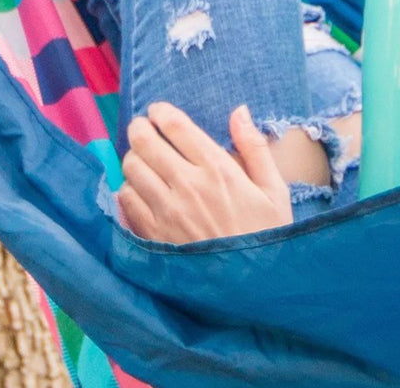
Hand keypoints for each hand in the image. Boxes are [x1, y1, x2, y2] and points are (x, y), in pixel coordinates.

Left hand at [117, 102, 292, 242]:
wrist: (251, 288)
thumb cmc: (267, 235)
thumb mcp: (274, 190)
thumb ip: (254, 146)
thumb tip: (239, 111)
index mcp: (217, 168)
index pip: (175, 125)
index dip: (160, 111)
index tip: (157, 111)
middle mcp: (187, 185)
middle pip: (144, 141)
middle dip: (140, 128)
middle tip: (143, 128)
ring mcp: (166, 211)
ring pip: (130, 168)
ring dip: (134, 158)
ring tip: (144, 161)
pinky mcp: (152, 235)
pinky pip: (125, 200)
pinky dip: (129, 189)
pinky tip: (141, 191)